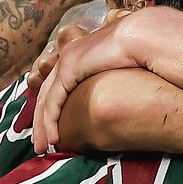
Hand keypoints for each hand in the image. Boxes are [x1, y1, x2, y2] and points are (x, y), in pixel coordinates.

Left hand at [34, 8, 182, 151]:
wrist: (143, 36)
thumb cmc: (140, 52)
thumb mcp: (120, 69)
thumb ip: (111, 79)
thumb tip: (118, 95)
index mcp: (80, 54)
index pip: (58, 84)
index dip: (52, 107)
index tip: (52, 127)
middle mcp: (69, 56)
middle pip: (47, 93)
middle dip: (40, 120)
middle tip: (39, 143)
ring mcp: (66, 61)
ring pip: (46, 99)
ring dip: (42, 125)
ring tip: (41, 146)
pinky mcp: (69, 69)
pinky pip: (54, 101)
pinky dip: (50, 121)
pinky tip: (52, 138)